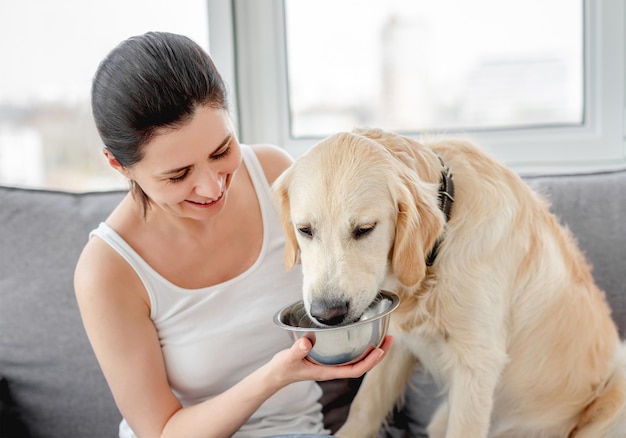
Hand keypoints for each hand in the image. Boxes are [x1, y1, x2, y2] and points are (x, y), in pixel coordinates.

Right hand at [269, 335, 393, 385]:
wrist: (277, 373)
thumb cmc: (283, 368)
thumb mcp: (288, 359)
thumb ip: (296, 351)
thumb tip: (306, 343)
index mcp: (328, 371)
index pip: (355, 370)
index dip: (370, 362)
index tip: (380, 350)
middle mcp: (334, 368)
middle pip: (362, 364)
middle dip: (378, 353)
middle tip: (390, 339)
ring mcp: (332, 363)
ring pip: (358, 359)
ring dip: (373, 350)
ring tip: (384, 337)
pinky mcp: (329, 357)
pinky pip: (350, 354)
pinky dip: (360, 346)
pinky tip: (363, 336)